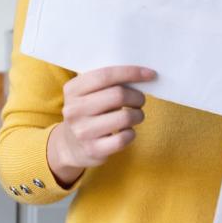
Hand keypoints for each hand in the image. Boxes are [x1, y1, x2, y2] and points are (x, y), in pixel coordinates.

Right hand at [47, 65, 155, 186]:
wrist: (70, 146)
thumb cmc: (88, 112)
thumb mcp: (86, 93)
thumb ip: (106, 81)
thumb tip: (140, 74)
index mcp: (72, 90)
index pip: (105, 75)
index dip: (131, 72)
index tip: (150, 74)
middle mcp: (74, 110)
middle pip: (118, 95)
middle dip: (137, 96)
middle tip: (140, 100)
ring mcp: (83, 131)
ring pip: (125, 117)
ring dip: (138, 115)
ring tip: (136, 115)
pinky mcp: (93, 149)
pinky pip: (124, 138)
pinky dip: (131, 133)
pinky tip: (127, 131)